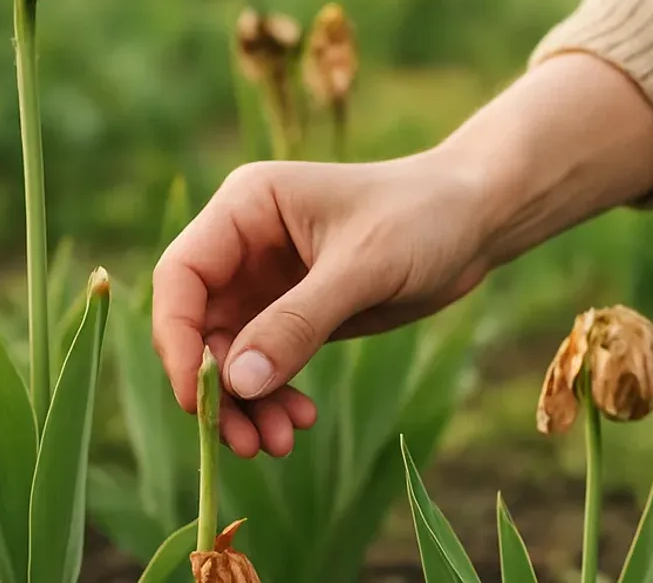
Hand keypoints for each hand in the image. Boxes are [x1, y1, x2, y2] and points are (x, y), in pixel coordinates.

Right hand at [151, 153, 493, 457]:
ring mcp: (266, 281)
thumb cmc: (421, 218)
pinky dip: (274, 395)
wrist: (474, 221)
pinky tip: (300, 420)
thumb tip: (238, 383)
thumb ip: (298, 323)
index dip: (178, 337)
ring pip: (230, 353)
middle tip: (245, 441)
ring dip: (247, 402)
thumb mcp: (362, 268)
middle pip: (199, 324)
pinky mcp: (293, 312)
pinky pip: (265, 363)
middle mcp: (244, 244)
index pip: (181, 275)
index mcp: (245, 208)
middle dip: (218, 386)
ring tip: (278, 444)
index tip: (197, 396)